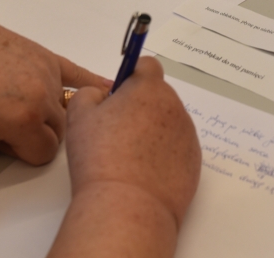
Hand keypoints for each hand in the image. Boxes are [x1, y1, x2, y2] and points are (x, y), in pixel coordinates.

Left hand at [0, 9, 110, 225]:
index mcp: (25, 120)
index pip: (43, 154)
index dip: (20, 151)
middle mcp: (43, 96)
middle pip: (57, 132)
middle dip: (35, 133)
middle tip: (1, 122)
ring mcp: (48, 73)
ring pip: (64, 108)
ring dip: (49, 112)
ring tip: (15, 102)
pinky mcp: (47, 56)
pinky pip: (79, 74)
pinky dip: (95, 82)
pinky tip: (113, 87)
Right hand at [64, 58, 199, 229]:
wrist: (127, 207)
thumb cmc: (100, 158)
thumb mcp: (79, 116)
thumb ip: (89, 93)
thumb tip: (103, 94)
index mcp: (149, 89)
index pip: (147, 65)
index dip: (131, 76)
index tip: (118, 95)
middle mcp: (175, 107)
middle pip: (158, 96)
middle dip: (140, 107)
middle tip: (115, 132)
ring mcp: (188, 136)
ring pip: (168, 123)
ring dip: (153, 132)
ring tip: (128, 158)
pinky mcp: (194, 163)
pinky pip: (177, 149)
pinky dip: (163, 156)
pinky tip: (143, 174)